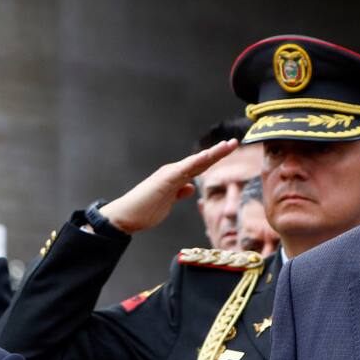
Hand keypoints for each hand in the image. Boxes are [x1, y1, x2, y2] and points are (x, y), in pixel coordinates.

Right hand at [98, 139, 237, 233]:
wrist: (125, 216)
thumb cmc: (143, 211)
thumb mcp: (168, 203)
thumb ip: (179, 194)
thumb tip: (190, 188)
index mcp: (175, 178)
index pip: (199, 167)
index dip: (214, 158)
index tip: (229, 149)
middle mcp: (173, 172)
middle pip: (200, 161)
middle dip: (218, 152)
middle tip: (235, 143)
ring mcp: (169, 175)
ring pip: (195, 163)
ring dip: (212, 154)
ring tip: (227, 146)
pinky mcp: (165, 180)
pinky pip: (184, 170)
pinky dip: (195, 162)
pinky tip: (206, 156)